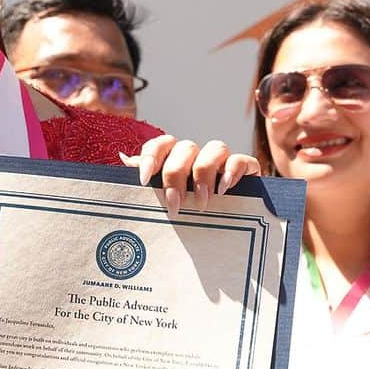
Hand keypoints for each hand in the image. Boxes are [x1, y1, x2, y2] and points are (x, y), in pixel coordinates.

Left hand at [121, 134, 260, 218]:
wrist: (229, 223)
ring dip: (204, 175)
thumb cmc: (186, 210)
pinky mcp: (245, 169)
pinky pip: (241, 160)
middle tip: (175, 204)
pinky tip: (223, 190)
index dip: (151, 158)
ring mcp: (221, 160)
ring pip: (215, 148)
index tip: (144, 180)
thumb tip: (124, 158)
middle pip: (186, 148)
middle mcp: (197, 154)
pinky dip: (231, 172)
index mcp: (174, 157)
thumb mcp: (163, 197)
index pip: (160, 145)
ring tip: (201, 203)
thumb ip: (148, 178)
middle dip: (176, 176)